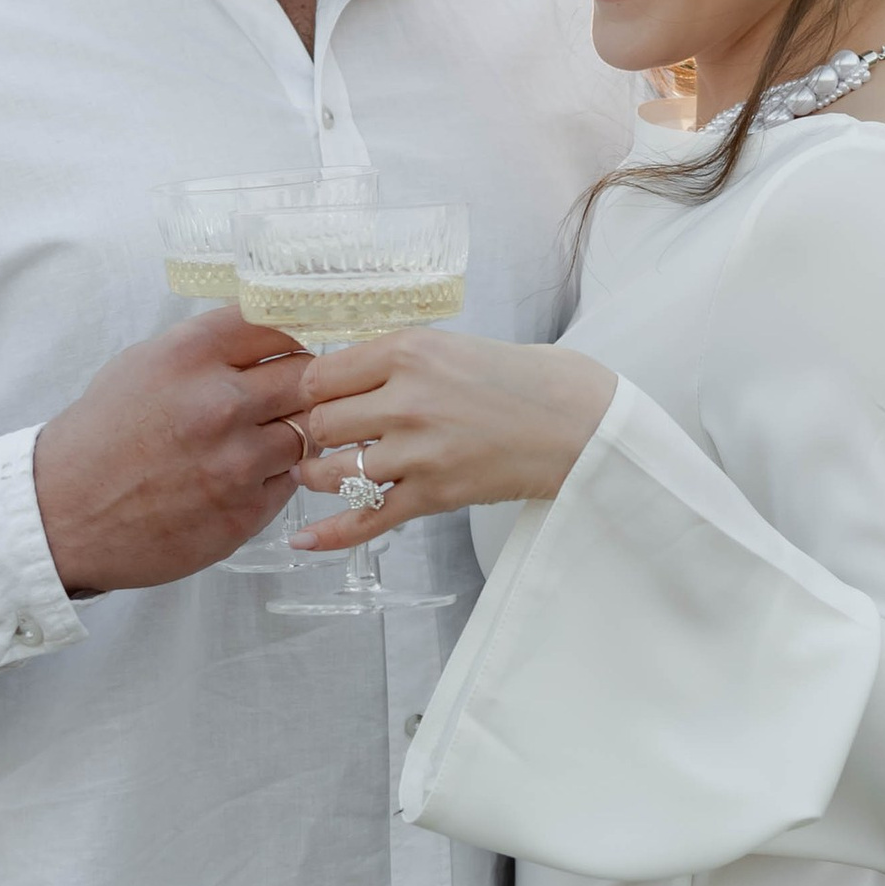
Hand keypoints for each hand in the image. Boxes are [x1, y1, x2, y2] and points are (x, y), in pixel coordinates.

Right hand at [33, 308, 311, 596]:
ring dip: (295, 431)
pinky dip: (278, 474)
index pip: (280, 322)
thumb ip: (208, 347)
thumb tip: (268, 332)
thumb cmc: (100, 437)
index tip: (292, 345)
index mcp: (191, 354)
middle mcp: (220, 402)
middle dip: (302, 383)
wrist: (62, 515)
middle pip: (309, 375)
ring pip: (308, 429)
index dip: (292, 333)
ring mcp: (237, 460)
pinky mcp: (245, 511)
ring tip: (263, 437)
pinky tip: (244, 475)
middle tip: (286, 395)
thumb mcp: (143, 364)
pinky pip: (292, 479)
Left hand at [292, 332, 615, 546]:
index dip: (310, 390)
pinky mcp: (435, 494)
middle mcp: (407, 399)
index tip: (316, 398)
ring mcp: (419, 452)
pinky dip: (332, 534)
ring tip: (319, 473)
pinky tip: (304, 540)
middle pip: (321, 424)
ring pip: (334, 472)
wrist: (580, 422)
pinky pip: (368, 518)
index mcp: (409, 351)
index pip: (321, 375)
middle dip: (316, 432)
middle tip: (322, 436)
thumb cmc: (522, 378)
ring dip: (320, 476)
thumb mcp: (451, 345)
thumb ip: (395, 360)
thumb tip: (339, 378)